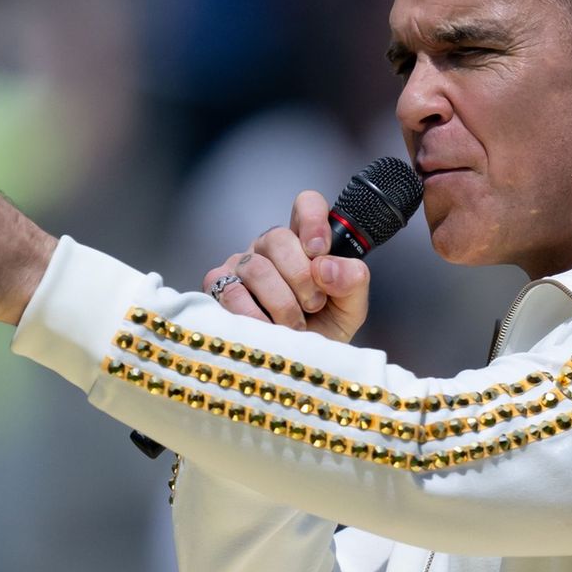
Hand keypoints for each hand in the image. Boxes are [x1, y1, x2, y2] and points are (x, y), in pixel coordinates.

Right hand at [202, 191, 370, 343]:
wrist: (298, 366)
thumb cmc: (323, 330)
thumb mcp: (350, 307)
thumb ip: (352, 280)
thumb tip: (326, 266)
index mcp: (304, 241)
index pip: (306, 205)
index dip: (313, 220)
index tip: (320, 250)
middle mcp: (269, 247)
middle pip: (277, 238)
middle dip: (301, 276)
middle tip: (314, 305)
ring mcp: (241, 264)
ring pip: (256, 268)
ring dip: (281, 303)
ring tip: (295, 325)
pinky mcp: (218, 287)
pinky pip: (233, 293)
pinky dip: (256, 316)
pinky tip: (269, 330)